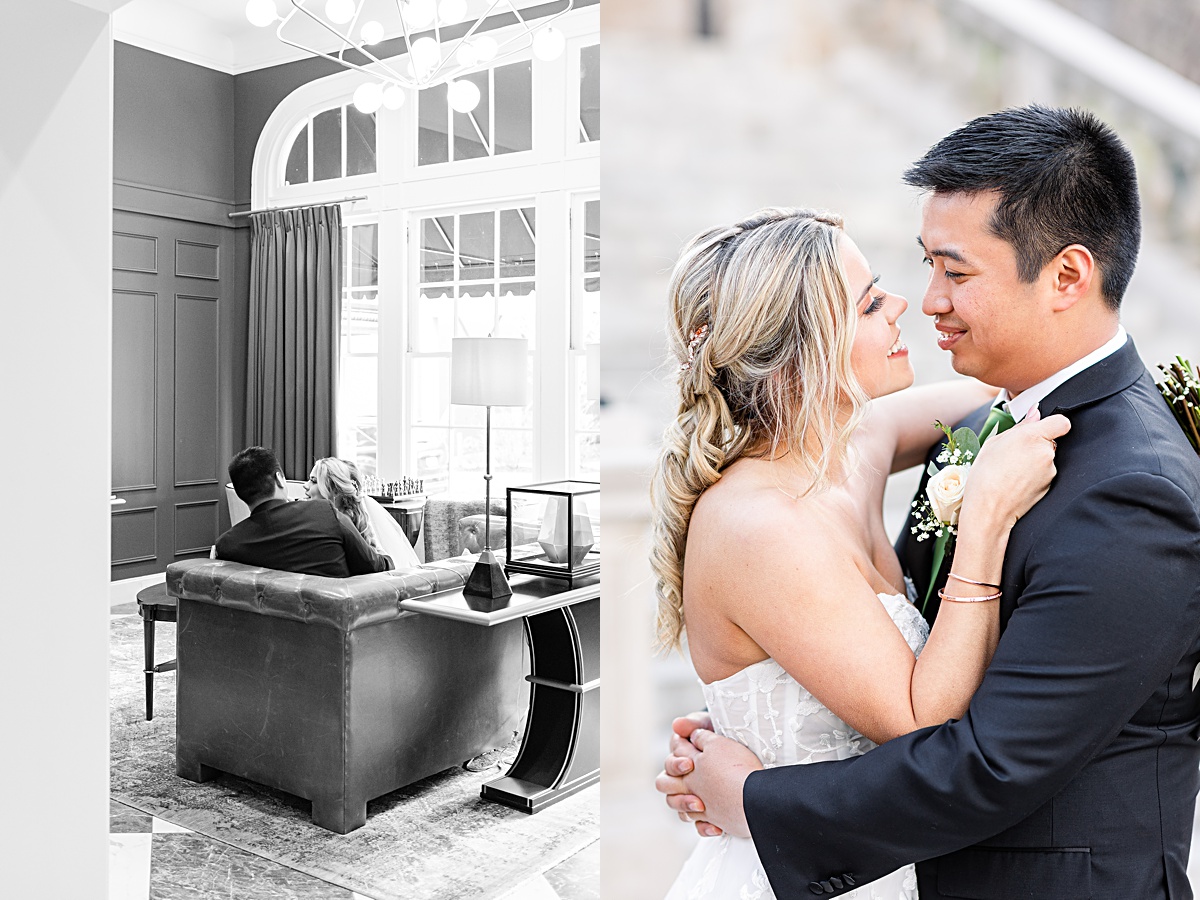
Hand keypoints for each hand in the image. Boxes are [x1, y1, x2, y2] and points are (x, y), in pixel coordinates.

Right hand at [657, 714, 718, 835]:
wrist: (748, 756)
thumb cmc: (725, 738)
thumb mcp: (712, 727)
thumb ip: (694, 724)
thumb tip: (676, 725)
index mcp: (681, 758)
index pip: (669, 764)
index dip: (676, 764)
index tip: (689, 764)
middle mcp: (683, 778)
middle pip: (664, 785)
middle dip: (676, 787)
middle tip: (694, 787)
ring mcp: (693, 795)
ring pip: (675, 805)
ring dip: (684, 806)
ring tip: (701, 807)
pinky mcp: (707, 812)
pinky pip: (697, 824)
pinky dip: (704, 826)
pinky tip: (716, 826)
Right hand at [962, 406, 1070, 528]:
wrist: (989, 509)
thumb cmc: (986, 475)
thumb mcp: (995, 443)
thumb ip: (1020, 426)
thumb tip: (1035, 413)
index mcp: (1032, 436)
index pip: (1061, 422)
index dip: (1053, 423)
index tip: (1042, 428)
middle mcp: (1046, 452)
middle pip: (1050, 441)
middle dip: (1035, 445)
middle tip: (1013, 454)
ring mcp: (1050, 470)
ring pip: (1045, 458)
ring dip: (1033, 461)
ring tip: (1011, 471)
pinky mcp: (1050, 485)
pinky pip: (1044, 474)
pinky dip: (1033, 476)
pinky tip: (1015, 482)